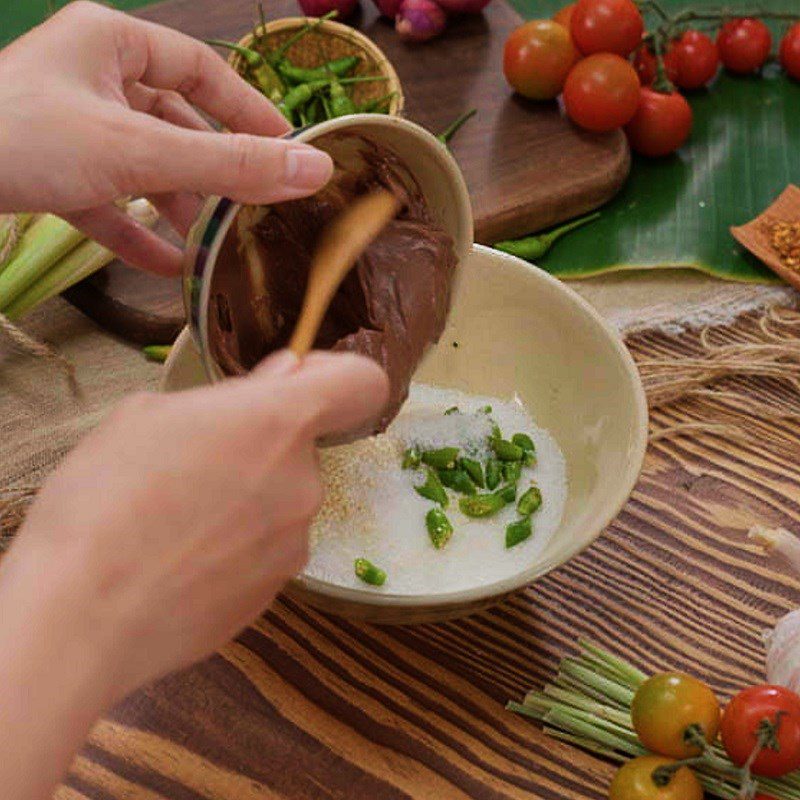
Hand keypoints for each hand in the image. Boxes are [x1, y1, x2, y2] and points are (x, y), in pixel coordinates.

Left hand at [0, 1, 332, 274]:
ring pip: (144, 165)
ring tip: (214, 245)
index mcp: (111, 43)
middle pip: (176, 123)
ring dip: (179, 207)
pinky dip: (139, 232)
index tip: (286, 149)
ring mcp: (68, 127)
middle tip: (253, 208)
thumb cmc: (19, 136)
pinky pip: (108, 201)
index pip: (201, 68)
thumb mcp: (138, 149)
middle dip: (213, 171)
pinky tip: (170, 266)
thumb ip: (228, 162)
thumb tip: (312, 170)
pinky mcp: (48, 170)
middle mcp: (91, 79)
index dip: (248, 109)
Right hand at [0, 349, 387, 799]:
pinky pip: (263, 552)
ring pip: (280, 503)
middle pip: (302, 451)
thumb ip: (235, 395)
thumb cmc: (106, 497)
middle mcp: (305, 485)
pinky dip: (235, 548)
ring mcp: (293, 547)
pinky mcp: (273, 596)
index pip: (362, 383)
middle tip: (193, 462)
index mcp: (281, 425)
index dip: (336, 376)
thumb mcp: (151, 416)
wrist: (82, 617)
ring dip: (246, 500)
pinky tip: (180, 559)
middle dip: (260, 448)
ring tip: (175, 518)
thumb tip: (285, 376)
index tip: (296, 382)